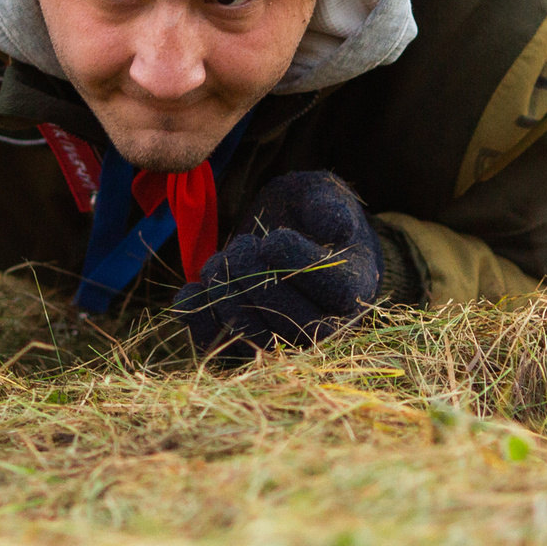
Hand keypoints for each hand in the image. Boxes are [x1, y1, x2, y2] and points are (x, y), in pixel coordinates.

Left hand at [174, 171, 380, 360]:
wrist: (289, 238)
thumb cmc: (310, 213)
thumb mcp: (321, 194)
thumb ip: (328, 205)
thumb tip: (336, 225)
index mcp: (355, 285)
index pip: (335, 290)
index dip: (300, 265)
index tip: (273, 238)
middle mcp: (328, 323)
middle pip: (295, 323)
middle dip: (258, 281)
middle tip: (242, 246)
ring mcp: (288, 341)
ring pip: (259, 339)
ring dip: (228, 299)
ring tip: (217, 262)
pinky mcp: (250, 347)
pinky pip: (225, 351)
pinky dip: (202, 321)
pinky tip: (192, 289)